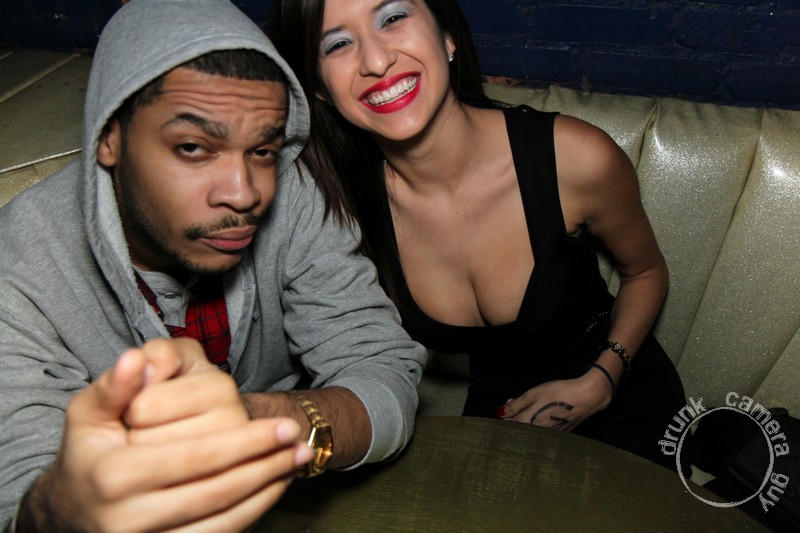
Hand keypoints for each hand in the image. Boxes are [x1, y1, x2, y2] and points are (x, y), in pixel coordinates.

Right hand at [25, 339, 312, 532]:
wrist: (70, 512)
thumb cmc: (87, 452)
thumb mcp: (87, 414)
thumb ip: (114, 386)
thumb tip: (136, 358)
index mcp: (114, 475)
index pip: (196, 457)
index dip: (247, 441)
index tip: (286, 424)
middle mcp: (128, 518)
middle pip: (217, 490)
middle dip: (266, 464)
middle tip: (301, 442)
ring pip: (223, 519)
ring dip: (266, 489)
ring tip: (297, 462)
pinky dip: (252, 512)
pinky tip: (273, 486)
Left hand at [497, 369, 613, 431]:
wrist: (587, 396)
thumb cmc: (559, 393)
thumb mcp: (533, 394)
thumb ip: (516, 405)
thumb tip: (500, 413)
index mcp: (530, 423)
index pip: (510, 425)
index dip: (506, 415)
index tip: (508, 403)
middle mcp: (539, 433)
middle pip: (520, 428)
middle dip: (515, 416)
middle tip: (516, 401)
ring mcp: (552, 435)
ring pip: (532, 429)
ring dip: (526, 418)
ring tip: (530, 404)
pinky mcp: (562, 433)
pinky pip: (545, 430)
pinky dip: (539, 421)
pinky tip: (543, 411)